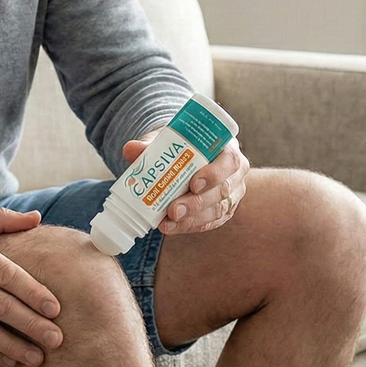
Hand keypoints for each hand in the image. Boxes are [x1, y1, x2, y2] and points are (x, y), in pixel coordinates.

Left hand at [121, 132, 249, 234]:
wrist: (183, 153)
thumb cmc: (179, 143)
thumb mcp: (166, 138)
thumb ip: (150, 144)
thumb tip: (130, 149)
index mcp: (227, 148)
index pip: (230, 161)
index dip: (214, 174)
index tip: (193, 184)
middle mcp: (234, 173)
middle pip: (223, 191)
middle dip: (196, 203)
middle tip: (173, 210)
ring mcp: (232, 194)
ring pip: (218, 210)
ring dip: (192, 219)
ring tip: (168, 222)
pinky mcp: (224, 211)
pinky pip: (210, 222)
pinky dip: (190, 226)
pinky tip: (172, 228)